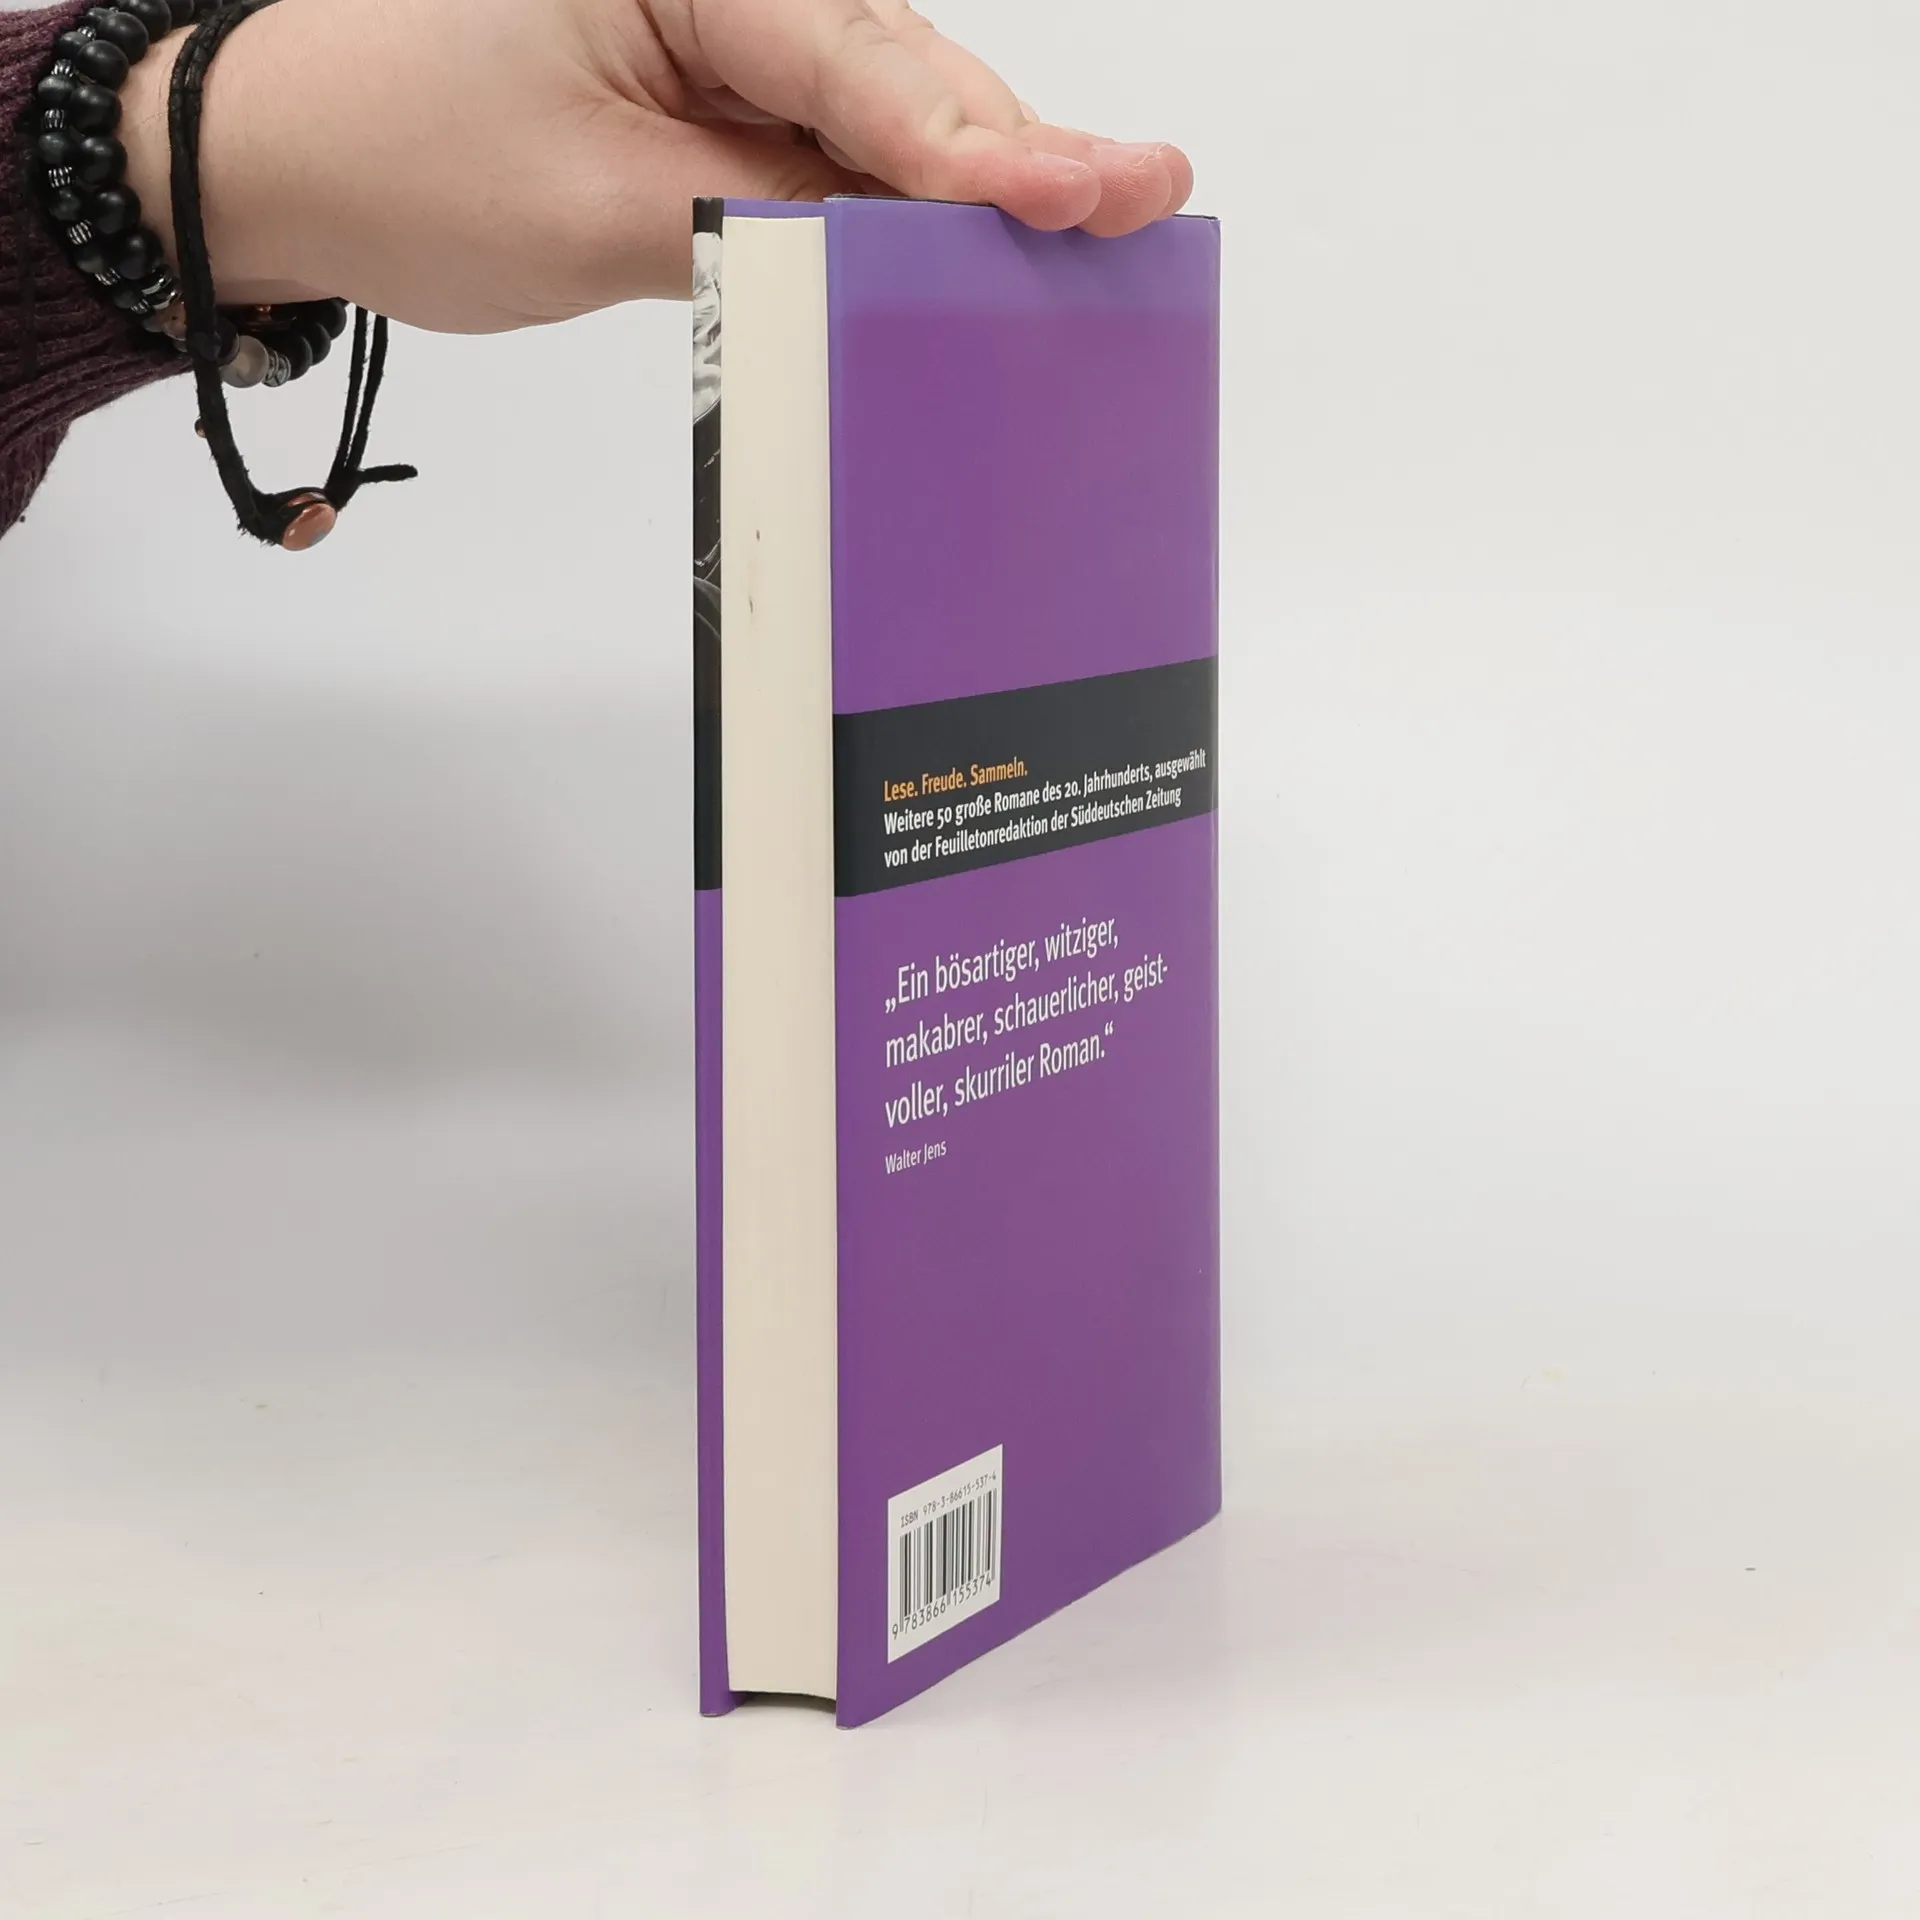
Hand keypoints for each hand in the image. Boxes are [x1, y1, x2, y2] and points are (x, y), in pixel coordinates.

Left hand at [119, 0, 1194, 333]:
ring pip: (884, 122)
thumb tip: (898, 262)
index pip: (860, 65)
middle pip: (902, 78)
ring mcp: (729, 41)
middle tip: (1146, 204)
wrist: (296, 159)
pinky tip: (976, 261)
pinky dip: (899, 217)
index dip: (980, 148)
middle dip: (1014, 159)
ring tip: (1101, 230)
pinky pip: (835, 159)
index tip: (1091, 193)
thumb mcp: (591, 210)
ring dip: (972, 195)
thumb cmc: (400, 153)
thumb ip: (758, 230)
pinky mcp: (723, 102)